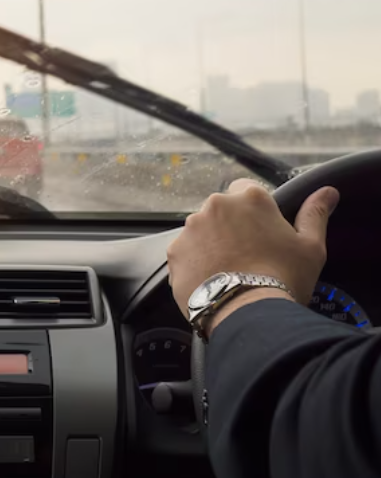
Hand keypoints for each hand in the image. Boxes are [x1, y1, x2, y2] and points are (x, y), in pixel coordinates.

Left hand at [167, 178, 339, 324]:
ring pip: (201, 231)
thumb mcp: (310, 246)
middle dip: (231, 228)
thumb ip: (314, 214)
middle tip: (248, 255)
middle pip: (222, 211)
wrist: (248, 313)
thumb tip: (326, 193)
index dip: (253, 210)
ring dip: (211, 244)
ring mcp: (191, 228)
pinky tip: (213, 280)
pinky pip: (185, 253)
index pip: (246, 189)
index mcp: (249, 198)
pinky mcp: (175, 252)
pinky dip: (195, 263)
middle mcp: (215, 206)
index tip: (260, 230)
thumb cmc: (283, 278)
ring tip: (230, 271)